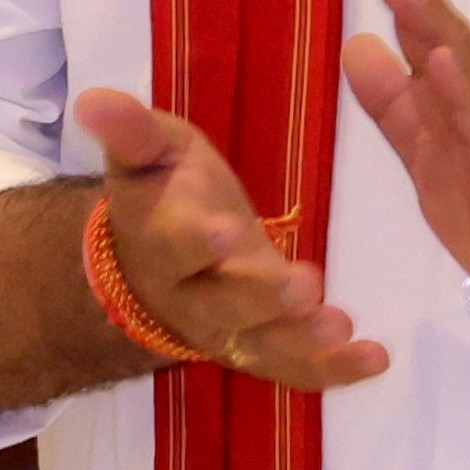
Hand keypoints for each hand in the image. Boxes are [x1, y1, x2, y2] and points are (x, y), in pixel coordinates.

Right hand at [65, 82, 389, 390]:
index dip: (198, 241)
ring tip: (340, 322)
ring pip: (260, 346)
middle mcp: (188, 298)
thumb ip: (131, 131)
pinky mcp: (262, 351)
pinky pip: (295, 370)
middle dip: (262, 296)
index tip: (227, 229)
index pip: (173, 245)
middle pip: (222, 305)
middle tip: (304, 283)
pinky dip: (334, 369)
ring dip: (301, 339)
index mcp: (156, 242)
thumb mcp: (149, 153)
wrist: (153, 262)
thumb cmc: (162, 194)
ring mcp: (227, 332)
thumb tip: (93, 99)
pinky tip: (376, 357)